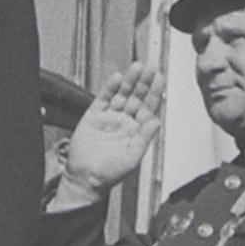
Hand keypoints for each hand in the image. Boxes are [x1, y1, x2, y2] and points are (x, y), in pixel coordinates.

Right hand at [50, 63, 162, 211]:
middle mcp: (124, 121)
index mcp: (136, 130)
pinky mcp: (93, 115)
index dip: (154, 92)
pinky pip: (103, 98)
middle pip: (136, 97)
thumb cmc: (110, 172)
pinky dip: (109, 88)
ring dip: (129, 81)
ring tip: (136, 67)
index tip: (160, 79)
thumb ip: (144, 138)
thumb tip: (157, 121)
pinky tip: (116, 78)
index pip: (148, 107)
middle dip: (144, 82)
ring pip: (121, 94)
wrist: (85, 178)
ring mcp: (109, 117)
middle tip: (150, 67)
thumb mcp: (132, 157)